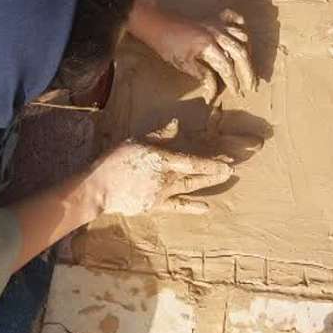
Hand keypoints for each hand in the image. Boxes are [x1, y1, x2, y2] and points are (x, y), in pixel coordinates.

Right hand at [87, 141, 233, 215]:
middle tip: (233, 168)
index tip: (229, 161)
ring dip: (208, 184)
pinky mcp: (155, 206)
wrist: (99, 188)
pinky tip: (206, 208)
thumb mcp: (137, 141)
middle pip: (195, 175)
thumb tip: (177, 124)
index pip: (192, 162)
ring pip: (190, 188)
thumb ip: (159, 135)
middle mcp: (165, 178)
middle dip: (216, 172)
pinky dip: (192, 207)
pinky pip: (178, 207)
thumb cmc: (115, 161)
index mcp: (161, 159)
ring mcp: (162, 194)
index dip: (212, 163)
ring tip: (225, 179)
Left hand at [131, 0, 255, 102]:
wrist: (158, 24)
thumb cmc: (168, 45)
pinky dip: (241, 26)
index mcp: (208, 45)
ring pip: (241, 36)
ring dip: (248, 52)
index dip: (233, 82)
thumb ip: (202, 76)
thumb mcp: (183, 64)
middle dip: (248, 71)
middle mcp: (217, 33)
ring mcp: (217, 24)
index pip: (227, 67)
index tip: (237, 93)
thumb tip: (212, 93)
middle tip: (251, 86)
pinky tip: (243, 36)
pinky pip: (234, 18)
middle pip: (241, 53)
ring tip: (248, 66)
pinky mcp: (214, 18)